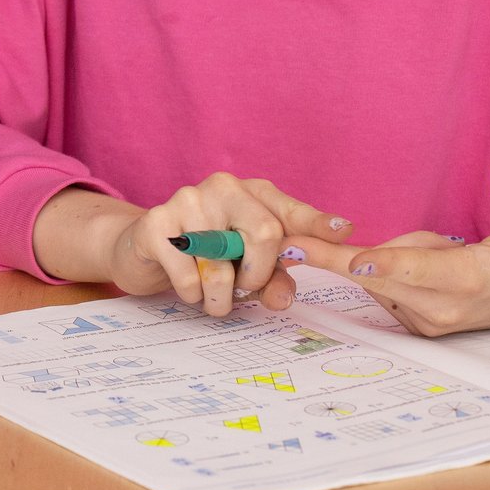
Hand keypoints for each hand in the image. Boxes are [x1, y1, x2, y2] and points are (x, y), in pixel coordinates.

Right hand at [31, 174, 353, 319]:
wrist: (145, 250)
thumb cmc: (207, 255)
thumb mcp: (246, 266)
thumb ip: (274, 280)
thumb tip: (283, 296)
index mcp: (252, 193)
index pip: (291, 210)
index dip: (317, 223)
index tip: (344, 232)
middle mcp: (222, 187)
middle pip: (265, 232)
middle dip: (259, 275)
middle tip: (245, 291)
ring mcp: (187, 200)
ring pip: (222, 263)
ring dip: (221, 298)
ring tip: (215, 302)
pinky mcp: (155, 223)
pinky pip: (186, 274)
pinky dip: (192, 294)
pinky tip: (188, 289)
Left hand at [292, 168, 489, 334]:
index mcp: (469, 279)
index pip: (418, 271)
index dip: (384, 262)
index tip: (352, 258)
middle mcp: (444, 307)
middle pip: (377, 280)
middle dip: (336, 259)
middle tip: (290, 243)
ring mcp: (431, 321)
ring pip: (379, 279)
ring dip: (384, 254)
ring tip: (439, 244)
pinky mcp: (421, 325)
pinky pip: (385, 288)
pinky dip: (390, 267)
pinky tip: (428, 258)